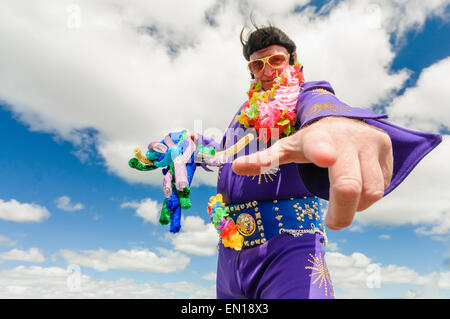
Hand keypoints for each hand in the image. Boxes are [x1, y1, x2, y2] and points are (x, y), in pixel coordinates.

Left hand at [231, 116, 393, 230]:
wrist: (344, 120)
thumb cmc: (310, 141)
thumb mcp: (288, 148)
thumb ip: (265, 159)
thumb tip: (235, 167)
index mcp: (317, 138)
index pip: (318, 145)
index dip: (322, 152)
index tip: (326, 158)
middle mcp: (347, 137)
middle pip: (350, 187)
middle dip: (341, 213)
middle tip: (332, 223)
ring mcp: (371, 142)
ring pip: (372, 192)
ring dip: (357, 205)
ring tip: (344, 200)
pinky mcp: (388, 150)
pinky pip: (383, 186)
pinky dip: (369, 195)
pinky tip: (359, 183)